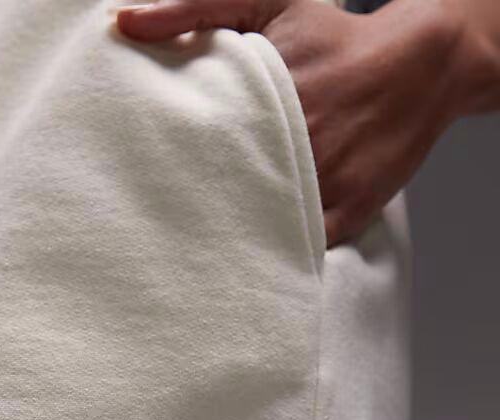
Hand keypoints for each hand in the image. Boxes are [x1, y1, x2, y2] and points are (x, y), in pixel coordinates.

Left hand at [114, 0, 468, 247]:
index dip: (163, 166)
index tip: (134, 178)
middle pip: (221, 191)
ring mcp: (324, 182)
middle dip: (186, 207)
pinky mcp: (348, 212)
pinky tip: (241, 266)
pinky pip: (299, 245)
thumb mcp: (269, 1)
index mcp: (265, 95)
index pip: (195, 143)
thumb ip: (194, 7)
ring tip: (187, 252)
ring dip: (225, 239)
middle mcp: (296, 141)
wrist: (421, 65)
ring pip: (257, 225)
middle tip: (150, 225)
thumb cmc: (335, 38)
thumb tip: (123, 22)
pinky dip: (272, 256)